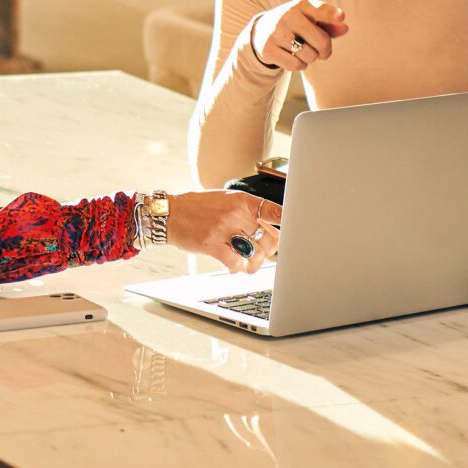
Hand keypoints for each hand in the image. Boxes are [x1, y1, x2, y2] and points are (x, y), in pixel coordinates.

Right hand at [165, 190, 282, 273]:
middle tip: (262, 254)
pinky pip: (236, 263)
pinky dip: (237, 268)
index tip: (298, 231)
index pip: (275, 211)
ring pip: (254, 253)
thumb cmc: (198, 208)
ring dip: (254, 263)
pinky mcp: (212, 244)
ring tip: (247, 264)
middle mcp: (235, 213)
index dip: (291, 222)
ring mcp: (223, 228)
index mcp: (241, 199)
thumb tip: (272, 231)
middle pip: (269, 238)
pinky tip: (232, 265)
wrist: (168, 213)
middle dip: (269, 251)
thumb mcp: (224, 200)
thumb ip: (247, 212)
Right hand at [253, 0, 346, 72]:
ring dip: (311, 58)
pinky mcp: (268, 49)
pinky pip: (296, 65)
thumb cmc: (295, 24)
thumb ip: (329, 24)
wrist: (261, 30)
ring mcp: (277, 32)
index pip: (320, 10)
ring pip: (310, 56)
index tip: (340, 17)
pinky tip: (293, 56)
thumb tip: (344, 28)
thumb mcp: (311, 19)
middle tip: (323, 51)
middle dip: (326, 50)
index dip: (331, 14)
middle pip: (321, 41)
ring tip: (303, 50)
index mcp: (302, 5)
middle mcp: (288, 16)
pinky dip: (299, 65)